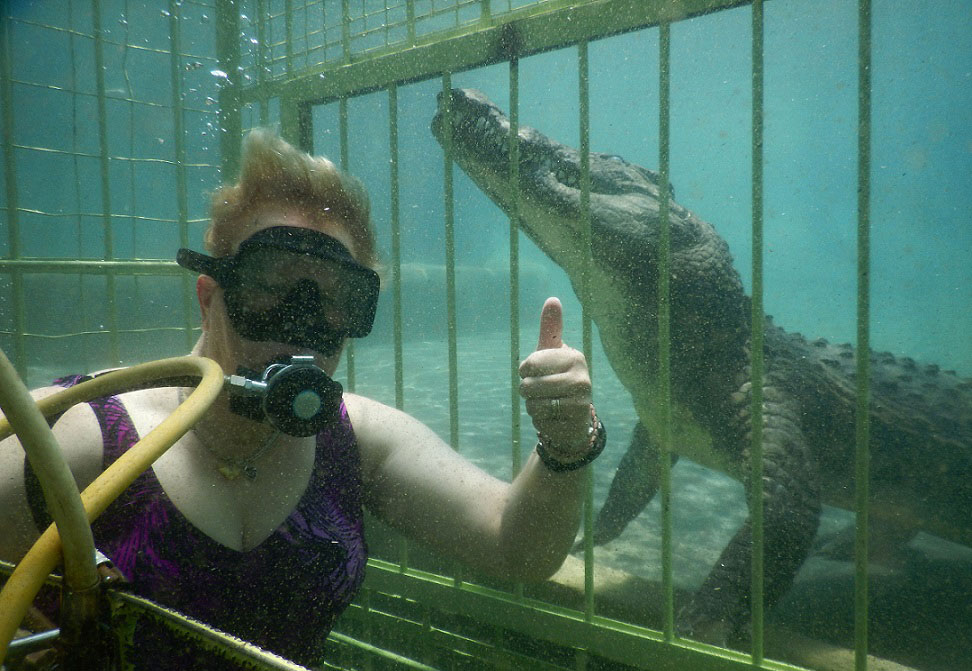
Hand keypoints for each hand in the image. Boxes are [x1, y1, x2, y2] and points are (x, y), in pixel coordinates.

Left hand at [518, 297, 592, 453]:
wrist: (573, 417)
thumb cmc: (557, 378)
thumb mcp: (552, 353)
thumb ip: (551, 328)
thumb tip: (553, 299)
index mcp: (574, 357)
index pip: (530, 363)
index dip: (524, 371)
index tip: (536, 372)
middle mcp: (582, 377)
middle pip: (528, 385)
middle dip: (527, 391)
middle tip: (542, 391)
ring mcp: (581, 401)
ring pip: (533, 403)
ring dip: (533, 406)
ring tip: (548, 403)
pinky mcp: (575, 421)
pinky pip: (540, 419)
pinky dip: (540, 420)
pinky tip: (554, 417)